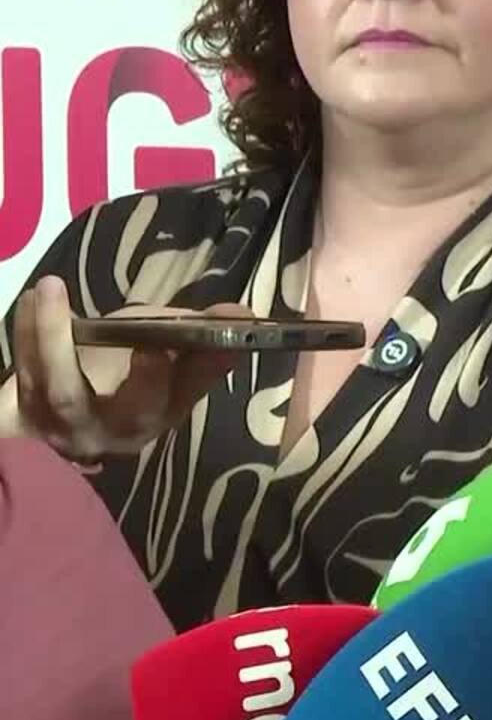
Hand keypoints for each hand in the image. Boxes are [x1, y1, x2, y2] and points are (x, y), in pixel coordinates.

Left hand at [5, 277, 249, 459]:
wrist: (55, 417)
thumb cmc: (124, 383)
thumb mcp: (167, 367)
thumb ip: (201, 341)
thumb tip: (242, 315)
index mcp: (155, 418)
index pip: (175, 402)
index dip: (180, 378)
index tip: (193, 348)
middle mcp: (113, 430)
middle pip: (125, 413)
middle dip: (139, 378)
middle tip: (144, 340)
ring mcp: (64, 423)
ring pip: (61, 390)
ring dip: (55, 338)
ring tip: (52, 289)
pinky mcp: (23, 410)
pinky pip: (23, 372)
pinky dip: (26, 331)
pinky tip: (33, 298)